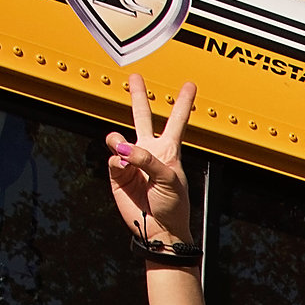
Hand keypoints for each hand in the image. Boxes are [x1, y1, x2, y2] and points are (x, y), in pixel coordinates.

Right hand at [102, 74, 199, 250]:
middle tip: (134, 77)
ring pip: (118, 138)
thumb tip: (122, 147)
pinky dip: (118, 162)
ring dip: (118, 141)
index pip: (177, 120)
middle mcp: (149, 151)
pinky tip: (125, 170)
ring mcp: (132, 160)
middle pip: (142, 116)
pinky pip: (113, 159)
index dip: (184, 102)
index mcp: (169, 150)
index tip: (191, 85)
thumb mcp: (169, 179)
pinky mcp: (118, 172)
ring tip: (124, 152)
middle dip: (138, 96)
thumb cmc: (173, 205)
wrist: (159, 228)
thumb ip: (147, 159)